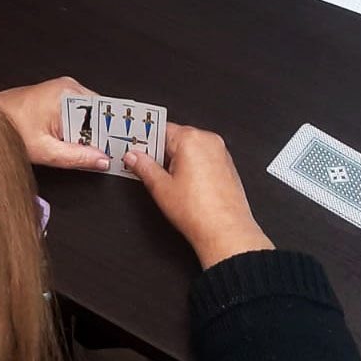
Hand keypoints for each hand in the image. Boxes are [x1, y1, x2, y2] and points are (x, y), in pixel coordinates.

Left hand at [0, 76, 110, 171]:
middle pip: (98, 114)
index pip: (105, 111)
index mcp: (68, 94)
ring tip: (88, 151)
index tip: (122, 146)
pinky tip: (73, 143)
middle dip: (100, 136)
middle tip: (105, 155)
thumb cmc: (8, 128)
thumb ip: (77, 156)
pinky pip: (78, 114)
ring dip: (89, 134)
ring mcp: (63, 91)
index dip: (114, 131)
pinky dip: (79, 130)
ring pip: (89, 116)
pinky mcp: (57, 98)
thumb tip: (101, 159)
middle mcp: (68, 88)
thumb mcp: (46, 150)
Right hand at [125, 123, 273, 268]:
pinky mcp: (227, 166)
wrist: (226, 232)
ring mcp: (221, 153)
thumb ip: (144, 167)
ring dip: (178, 162)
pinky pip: (204, 158)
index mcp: (191, 139)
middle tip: (150, 171)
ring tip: (171, 184)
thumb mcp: (161, 188)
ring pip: (191, 149)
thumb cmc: (199, 212)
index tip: (137, 151)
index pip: (161, 129)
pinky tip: (186, 187)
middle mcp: (209, 141)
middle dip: (162, 154)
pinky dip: (193, 167)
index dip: (146, 142)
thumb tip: (134, 157)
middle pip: (177, 138)